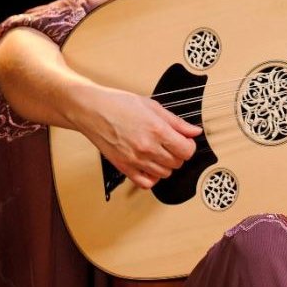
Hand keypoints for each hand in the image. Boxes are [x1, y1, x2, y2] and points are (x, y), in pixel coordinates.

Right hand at [71, 85, 201, 188]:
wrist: (92, 110)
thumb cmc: (118, 104)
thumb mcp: (152, 106)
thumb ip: (177, 122)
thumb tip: (195, 131)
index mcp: (157, 130)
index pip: (187, 151)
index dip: (189, 146)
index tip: (184, 141)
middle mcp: (147, 148)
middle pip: (177, 163)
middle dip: (178, 154)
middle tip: (171, 144)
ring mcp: (135, 160)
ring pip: (164, 174)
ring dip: (166, 165)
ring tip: (159, 152)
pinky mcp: (124, 167)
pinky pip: (146, 183)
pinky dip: (152, 178)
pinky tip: (150, 166)